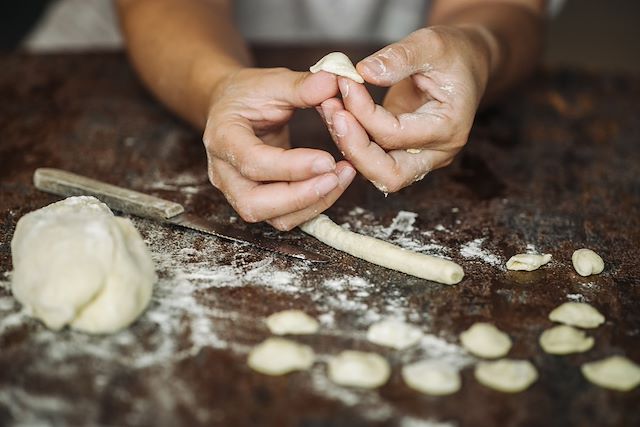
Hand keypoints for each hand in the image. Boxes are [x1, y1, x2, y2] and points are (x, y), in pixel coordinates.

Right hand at [203, 68, 355, 229]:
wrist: (232, 108)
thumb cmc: (248, 95)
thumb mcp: (271, 81)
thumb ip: (300, 85)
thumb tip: (333, 81)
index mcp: (222, 137)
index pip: (252, 162)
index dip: (291, 166)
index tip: (327, 160)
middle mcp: (224, 173)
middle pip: (255, 203)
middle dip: (300, 196)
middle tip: (336, 175)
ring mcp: (239, 192)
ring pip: (273, 218)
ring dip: (312, 203)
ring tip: (342, 176)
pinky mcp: (260, 201)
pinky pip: (286, 217)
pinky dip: (314, 205)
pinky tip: (335, 182)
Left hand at [321, 26, 492, 192]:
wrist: (464, 63)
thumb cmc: (453, 53)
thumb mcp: (431, 44)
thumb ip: (400, 58)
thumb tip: (364, 72)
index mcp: (449, 128)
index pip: (396, 135)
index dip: (364, 112)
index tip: (345, 82)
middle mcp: (436, 153)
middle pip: (389, 175)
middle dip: (354, 147)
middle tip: (331, 112)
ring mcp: (419, 157)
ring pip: (376, 172)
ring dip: (348, 145)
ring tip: (329, 108)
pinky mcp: (402, 153)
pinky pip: (372, 158)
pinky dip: (351, 139)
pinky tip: (336, 112)